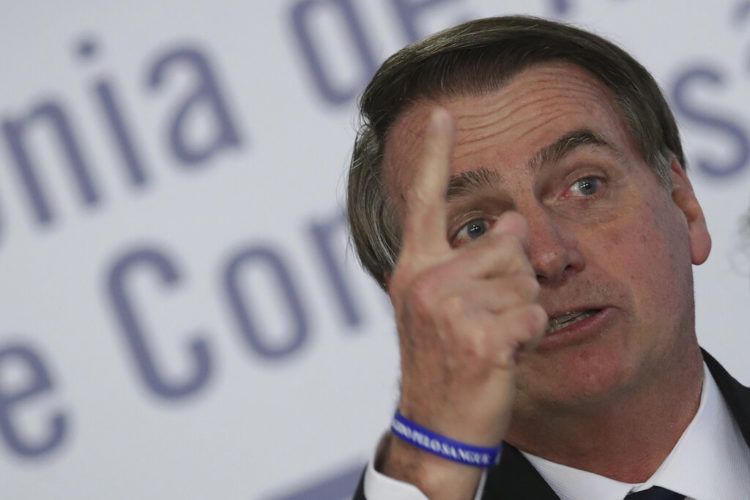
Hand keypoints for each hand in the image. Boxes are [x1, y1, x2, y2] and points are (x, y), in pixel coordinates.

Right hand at [380, 108, 546, 496]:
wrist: (436, 426)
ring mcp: (450, 308)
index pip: (425, 201)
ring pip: (527, 279)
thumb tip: (518, 224)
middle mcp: (426, 280)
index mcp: (415, 268)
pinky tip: (503, 356)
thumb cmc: (444, 363)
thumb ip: (472, 260)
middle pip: (509, 242)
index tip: (440, 112)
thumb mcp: (443, 307)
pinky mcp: (480, 337)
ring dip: (522, 309)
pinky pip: (535, 314)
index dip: (434, 154)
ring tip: (491, 337)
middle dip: (514, 279)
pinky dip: (530, 337)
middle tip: (486, 318)